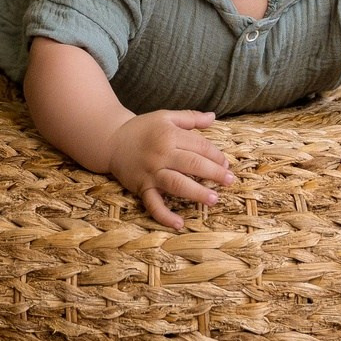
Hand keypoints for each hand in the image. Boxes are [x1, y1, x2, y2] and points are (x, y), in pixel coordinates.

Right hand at [108, 110, 235, 228]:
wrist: (111, 140)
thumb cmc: (142, 128)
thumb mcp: (165, 116)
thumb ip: (190, 117)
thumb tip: (213, 117)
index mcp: (169, 134)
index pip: (199, 146)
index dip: (215, 155)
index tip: (226, 164)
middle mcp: (161, 154)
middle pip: (192, 164)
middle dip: (213, 173)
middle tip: (230, 181)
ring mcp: (151, 172)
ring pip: (177, 184)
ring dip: (196, 192)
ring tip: (213, 199)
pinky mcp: (141, 187)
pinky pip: (153, 203)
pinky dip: (164, 215)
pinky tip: (179, 224)